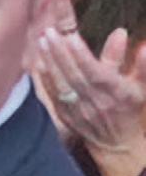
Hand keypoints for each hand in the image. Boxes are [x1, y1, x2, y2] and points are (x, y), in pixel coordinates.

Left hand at [33, 18, 145, 157]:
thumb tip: (127, 36)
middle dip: (61, 53)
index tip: (71, 36)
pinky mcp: (66, 115)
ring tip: (41, 41)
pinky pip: (53, 96)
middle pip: (75, 76)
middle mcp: (97, 102)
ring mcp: (79, 110)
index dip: (82, 56)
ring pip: (62, 84)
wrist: (117, 143)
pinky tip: (39, 62)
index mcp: (116, 93)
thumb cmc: (129, 108)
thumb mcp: (140, 87)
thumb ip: (140, 64)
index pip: (96, 73)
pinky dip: (46, 79)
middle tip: (49, 32)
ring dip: (50, 62)